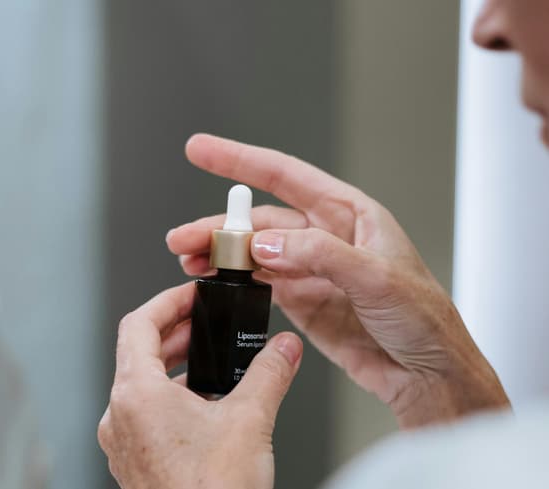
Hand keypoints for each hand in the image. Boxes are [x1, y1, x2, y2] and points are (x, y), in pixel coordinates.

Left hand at [98, 283, 302, 488]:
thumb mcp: (250, 421)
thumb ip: (269, 374)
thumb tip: (283, 348)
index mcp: (135, 394)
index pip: (137, 324)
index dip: (166, 302)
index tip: (190, 296)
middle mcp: (117, 416)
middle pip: (137, 354)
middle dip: (175, 335)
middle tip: (204, 325)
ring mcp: (121, 443)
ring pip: (140, 388)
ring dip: (173, 370)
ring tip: (209, 365)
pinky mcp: (133, 465)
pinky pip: (143, 418)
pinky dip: (169, 401)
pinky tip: (204, 409)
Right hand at [167, 134, 508, 427]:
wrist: (429, 374)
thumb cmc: (424, 319)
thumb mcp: (377, 279)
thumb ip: (318, 255)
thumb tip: (264, 244)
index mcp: (350, 214)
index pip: (285, 176)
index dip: (239, 160)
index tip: (201, 149)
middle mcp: (326, 236)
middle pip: (259, 221)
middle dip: (218, 226)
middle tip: (183, 238)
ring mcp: (311, 270)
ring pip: (252, 253)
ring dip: (220, 255)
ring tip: (189, 262)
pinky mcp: (302, 301)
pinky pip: (258, 284)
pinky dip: (232, 282)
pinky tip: (213, 283)